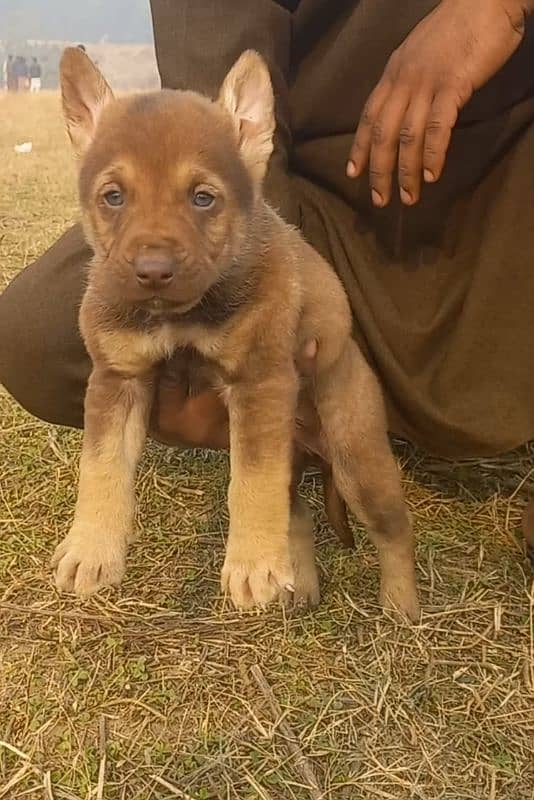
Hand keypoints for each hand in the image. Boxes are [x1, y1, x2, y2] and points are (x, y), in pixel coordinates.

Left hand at [347, 0, 527, 205]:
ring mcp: (427, 84)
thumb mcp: (421, 55)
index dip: (359, 148)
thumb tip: (407, 110)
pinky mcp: (453, 87)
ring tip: (408, 197)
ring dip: (406, 172)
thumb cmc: (459, 27)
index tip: (353, 174)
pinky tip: (431, 175)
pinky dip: (432, 154)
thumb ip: (410, 82)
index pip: (368, 117)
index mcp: (393, 73)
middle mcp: (403, 80)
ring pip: (407, 137)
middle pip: (382, 134)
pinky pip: (438, 127)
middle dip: (379, 171)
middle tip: (380, 200)